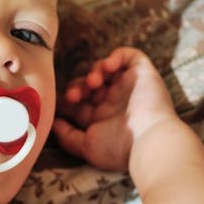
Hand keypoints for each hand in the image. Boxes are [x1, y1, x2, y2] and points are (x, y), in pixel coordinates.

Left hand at [53, 47, 176, 170]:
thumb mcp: (86, 146)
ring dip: (94, 71)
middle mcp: (115, 101)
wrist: (149, 141)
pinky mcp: (142, 74)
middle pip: (88, 84)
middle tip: (74, 96)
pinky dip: (116, 56)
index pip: (79, 101)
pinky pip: (129, 55)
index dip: (66, 99)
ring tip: (94, 83)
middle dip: (77, 86)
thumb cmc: (119, 148)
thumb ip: (67, 136)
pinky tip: (109, 67)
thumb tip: (53, 124)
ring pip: (104, 68)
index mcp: (102, 118)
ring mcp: (128, 87)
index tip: (57, 103)